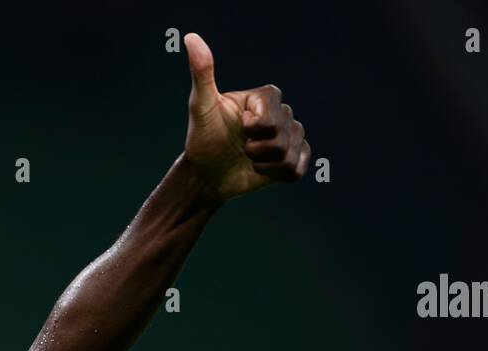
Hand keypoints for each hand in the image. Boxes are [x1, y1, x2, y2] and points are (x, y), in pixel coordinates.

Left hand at [183, 32, 310, 200]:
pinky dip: (277, 175)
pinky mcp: (292, 159)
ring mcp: (289, 136)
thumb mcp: (200, 107)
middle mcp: (281, 113)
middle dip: (256, 149)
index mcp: (264, 97)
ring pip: (289, 154)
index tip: (238, 126)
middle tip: (240, 147)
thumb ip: (201, 74)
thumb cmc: (202, 139)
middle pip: (282, 135)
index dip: (254, 127)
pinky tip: (261, 170)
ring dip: (263, 164)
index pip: (273, 114)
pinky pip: (297, 169)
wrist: (206, 174)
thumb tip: (190, 38)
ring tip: (248, 159)